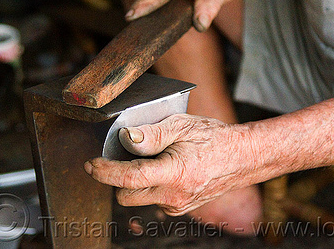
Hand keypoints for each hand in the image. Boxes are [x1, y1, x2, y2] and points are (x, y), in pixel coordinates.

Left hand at [84, 114, 254, 215]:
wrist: (242, 158)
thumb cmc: (214, 139)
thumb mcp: (183, 126)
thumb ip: (152, 133)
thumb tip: (126, 137)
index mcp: (175, 173)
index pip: (129, 178)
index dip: (105, 171)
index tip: (92, 164)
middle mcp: (174, 195)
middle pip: (127, 196)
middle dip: (118, 178)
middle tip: (124, 156)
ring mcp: (177, 205)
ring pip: (139, 199)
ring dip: (135, 182)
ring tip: (153, 159)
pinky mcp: (180, 208)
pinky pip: (154, 200)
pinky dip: (150, 186)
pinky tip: (164, 168)